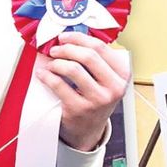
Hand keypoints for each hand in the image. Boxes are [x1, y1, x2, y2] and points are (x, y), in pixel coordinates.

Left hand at [35, 33, 129, 151]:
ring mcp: (97, 100)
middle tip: (55, 49)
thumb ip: (96, 60)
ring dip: (57, 62)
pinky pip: (59, 85)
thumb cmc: (95, 99)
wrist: (89, 129)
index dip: (79, 38)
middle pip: (88, 56)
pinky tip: (43, 74)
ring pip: (73, 69)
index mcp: (122, 75)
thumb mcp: (104, 80)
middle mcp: (114, 87)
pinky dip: (47, 76)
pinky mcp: (79, 109)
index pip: (101, 48)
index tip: (65, 37)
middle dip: (67, 49)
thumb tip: (71, 39)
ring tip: (51, 63)